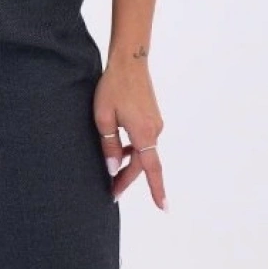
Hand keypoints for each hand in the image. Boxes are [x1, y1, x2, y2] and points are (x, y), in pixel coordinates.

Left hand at [93, 59, 166, 210]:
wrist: (130, 60)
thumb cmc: (113, 86)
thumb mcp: (103, 117)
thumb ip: (110, 146)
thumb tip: (115, 169)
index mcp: (143, 133)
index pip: (152, 169)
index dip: (157, 190)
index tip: (163, 208)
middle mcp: (155, 130)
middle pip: (144, 163)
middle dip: (128, 178)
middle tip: (112, 192)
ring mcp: (156, 123)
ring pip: (144, 151)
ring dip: (131, 163)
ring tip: (113, 172)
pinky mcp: (153, 117)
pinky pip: (144, 140)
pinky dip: (134, 149)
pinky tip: (122, 149)